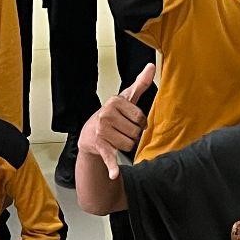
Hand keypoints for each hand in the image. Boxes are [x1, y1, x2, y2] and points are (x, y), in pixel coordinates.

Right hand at [79, 62, 155, 179]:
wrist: (88, 135)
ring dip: (125, 145)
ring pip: (129, 145)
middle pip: (135, 133)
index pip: (141, 118)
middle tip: (120, 131)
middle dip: (131, 135)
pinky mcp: (100, 147)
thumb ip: (140, 84)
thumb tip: (151, 65)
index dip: (138, 123)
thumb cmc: (111, 115)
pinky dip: (112, 167)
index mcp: (114, 102)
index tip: (128, 121)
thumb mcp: (125, 99)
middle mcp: (106, 115)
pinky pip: (110, 157)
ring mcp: (101, 132)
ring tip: (114, 139)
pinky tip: (114, 174)